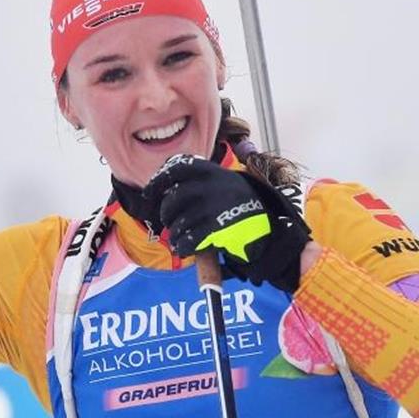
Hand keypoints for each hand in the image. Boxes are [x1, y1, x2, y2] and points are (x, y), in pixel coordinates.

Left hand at [142, 153, 311, 292]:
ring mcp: (217, 207)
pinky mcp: (220, 229)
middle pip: (174, 199)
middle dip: (166, 214)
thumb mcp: (224, 183)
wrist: (269, 227)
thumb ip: (199, 182)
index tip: (149, 193)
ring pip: (179, 222)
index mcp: (213, 172)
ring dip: (174, 233)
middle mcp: (214, 186)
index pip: (177, 169)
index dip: (158, 181)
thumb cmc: (239, 206)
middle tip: (169, 222)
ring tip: (178, 238)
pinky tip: (183, 248)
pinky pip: (189, 239)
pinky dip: (182, 246)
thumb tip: (164, 190)